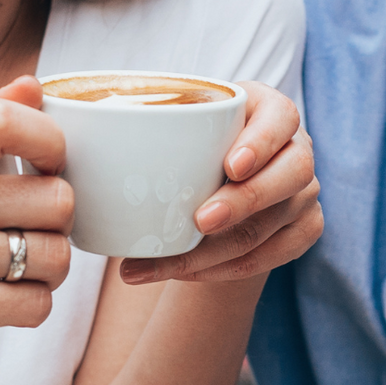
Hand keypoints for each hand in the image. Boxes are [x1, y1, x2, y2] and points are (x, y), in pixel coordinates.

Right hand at [0, 74, 70, 384]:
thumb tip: (32, 84)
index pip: (0, 120)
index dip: (50, 141)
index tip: (51, 165)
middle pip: (57, 199)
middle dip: (57, 226)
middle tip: (24, 237)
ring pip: (56, 254)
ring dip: (48, 272)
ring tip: (8, 273)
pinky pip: (39, 303)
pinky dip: (30, 308)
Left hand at [119, 83, 321, 285]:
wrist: (217, 178)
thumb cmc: (192, 141)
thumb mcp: (179, 117)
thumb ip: (149, 112)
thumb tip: (79, 115)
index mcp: (272, 111)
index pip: (282, 118)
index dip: (261, 143)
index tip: (230, 165)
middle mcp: (298, 150)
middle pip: (291, 175)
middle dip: (244, 202)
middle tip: (200, 220)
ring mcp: (307, 193)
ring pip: (274, 225)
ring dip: (220, 250)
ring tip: (168, 263)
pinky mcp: (304, 229)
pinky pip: (272, 258)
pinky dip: (225, 271)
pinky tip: (184, 273)